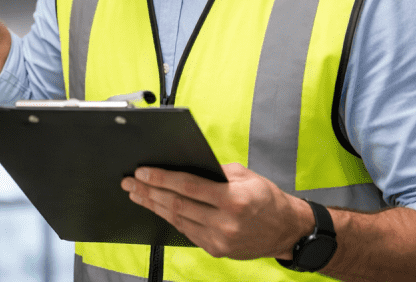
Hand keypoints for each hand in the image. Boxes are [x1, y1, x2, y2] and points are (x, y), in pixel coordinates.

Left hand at [121, 163, 311, 259]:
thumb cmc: (266, 198)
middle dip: (149, 192)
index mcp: (234, 199)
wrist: (286, 231)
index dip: (162, 178)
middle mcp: (225, 222)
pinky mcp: (215, 250)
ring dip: (153, 205)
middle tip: (130, 182)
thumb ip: (216, 172)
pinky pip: (186, 231)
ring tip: (136, 194)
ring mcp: (219, 239)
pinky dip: (169, 218)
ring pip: (177, 220)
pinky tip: (156, 208)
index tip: (142, 172)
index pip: (189, 187)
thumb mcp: (246, 176)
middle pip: (177, 204)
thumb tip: (184, 165)